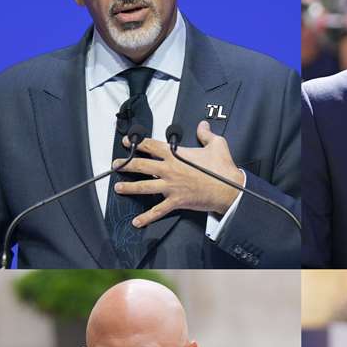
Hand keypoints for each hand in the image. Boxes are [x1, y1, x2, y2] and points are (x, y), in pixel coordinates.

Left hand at [111, 121, 246, 225]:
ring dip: (129, 187)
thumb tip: (203, 125)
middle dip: (126, 164)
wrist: (230, 189)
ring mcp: (171, 187)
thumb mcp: (217, 145)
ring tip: (118, 187)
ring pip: (144, 186)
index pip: (151, 146)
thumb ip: (206, 134)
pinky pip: (158, 210)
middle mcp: (170, 170)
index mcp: (177, 155)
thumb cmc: (223, 168)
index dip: (137, 142)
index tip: (128, 141)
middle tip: (116, 165)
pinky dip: (146, 217)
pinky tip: (136, 221)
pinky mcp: (176, 201)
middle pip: (141, 165)